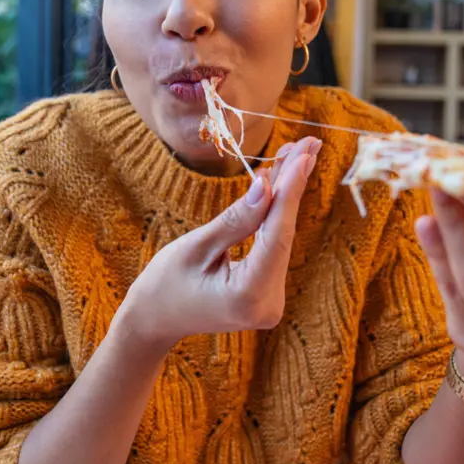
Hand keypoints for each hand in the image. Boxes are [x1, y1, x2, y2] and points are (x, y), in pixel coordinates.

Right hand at [117, 136, 320, 353]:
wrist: (153, 319)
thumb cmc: (165, 284)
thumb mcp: (197, 246)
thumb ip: (237, 219)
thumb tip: (268, 185)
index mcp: (249, 296)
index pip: (277, 235)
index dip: (291, 191)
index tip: (304, 155)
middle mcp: (268, 304)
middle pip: (285, 234)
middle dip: (294, 186)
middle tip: (310, 143)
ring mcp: (270, 301)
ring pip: (282, 237)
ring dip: (287, 196)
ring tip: (297, 154)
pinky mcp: (266, 292)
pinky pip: (274, 245)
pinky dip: (275, 214)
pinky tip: (281, 182)